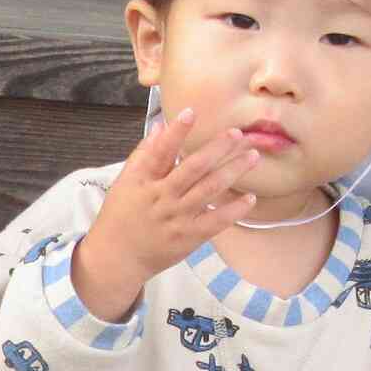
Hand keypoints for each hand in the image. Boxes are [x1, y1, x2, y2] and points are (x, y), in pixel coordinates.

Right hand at [69, 108, 259, 322]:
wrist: (117, 257)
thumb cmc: (120, 217)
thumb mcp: (125, 183)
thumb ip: (144, 154)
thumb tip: (160, 126)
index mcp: (143, 181)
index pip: (160, 151)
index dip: (176, 132)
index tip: (191, 112)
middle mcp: (161, 197)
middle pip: (192, 168)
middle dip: (216, 149)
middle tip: (237, 134)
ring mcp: (176, 217)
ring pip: (209, 190)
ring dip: (232, 172)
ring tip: (253, 156)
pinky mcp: (188, 237)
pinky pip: (215, 222)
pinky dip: (233, 210)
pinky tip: (250, 198)